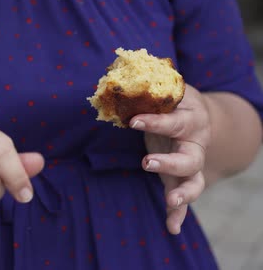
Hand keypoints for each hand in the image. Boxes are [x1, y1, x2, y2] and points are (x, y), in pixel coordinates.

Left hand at [130, 85, 210, 234]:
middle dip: (170, 163)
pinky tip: (172, 228)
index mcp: (191, 118)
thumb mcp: (164, 90)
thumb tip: (114, 82)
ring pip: (194, 181)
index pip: (174, 121)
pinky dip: (179, 214)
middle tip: (147, 163)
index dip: (155, 121)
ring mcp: (191, 162)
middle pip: (191, 158)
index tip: (133, 121)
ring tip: (171, 200)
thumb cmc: (172, 100)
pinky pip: (184, 198)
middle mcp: (195, 143)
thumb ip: (145, 90)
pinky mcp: (182, 176)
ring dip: (184, 193)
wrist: (197, 113)